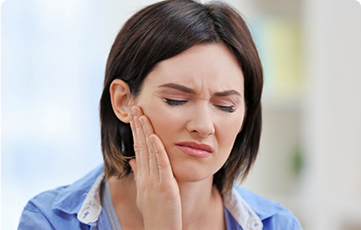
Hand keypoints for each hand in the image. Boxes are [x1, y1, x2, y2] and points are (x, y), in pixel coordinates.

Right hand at [128, 106, 181, 229]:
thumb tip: (132, 159)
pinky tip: (155, 137)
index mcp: (142, 176)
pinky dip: (158, 150)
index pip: (138, 148)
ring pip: (149, 152)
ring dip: (145, 132)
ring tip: (141, 114)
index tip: (134, 115)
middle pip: (140, 145)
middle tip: (134, 106)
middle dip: (137, 125)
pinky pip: (161, 165)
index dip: (136, 131)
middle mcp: (145, 176)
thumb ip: (139, 174)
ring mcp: (154, 181)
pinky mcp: (165, 187)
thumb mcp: (144, 192)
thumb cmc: (154, 213)